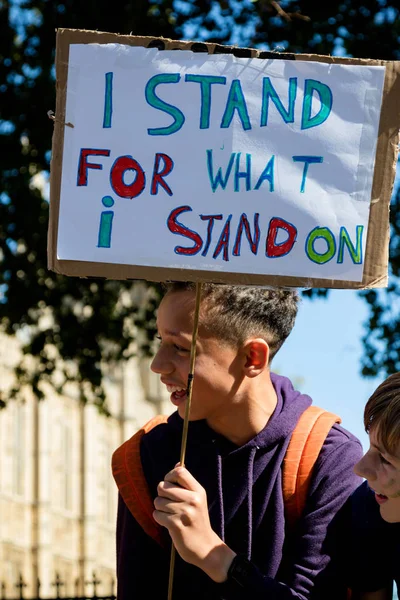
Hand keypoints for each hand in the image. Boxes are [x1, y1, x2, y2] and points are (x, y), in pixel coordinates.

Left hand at [153, 465, 235, 581]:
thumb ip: (186, 483)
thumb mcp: (197, 499)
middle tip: (170, 504)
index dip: (169, 476)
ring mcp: (184, 512)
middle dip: (161, 495)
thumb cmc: (197, 520)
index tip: (170, 485)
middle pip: (163, 486)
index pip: (179, 472)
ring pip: (158, 501)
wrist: (205, 547)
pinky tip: (169, 524)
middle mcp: (193, 499)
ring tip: (171, 515)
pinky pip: (157, 514)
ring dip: (160, 508)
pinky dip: (159, 518)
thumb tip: (177, 464)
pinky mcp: (176, 524)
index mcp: (198, 491)